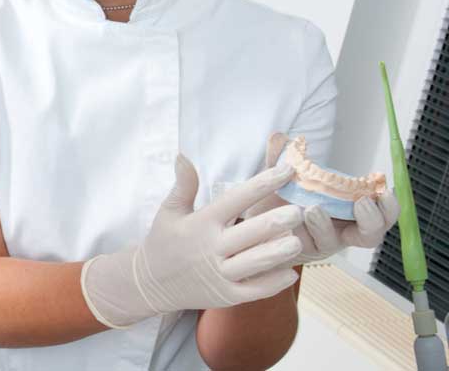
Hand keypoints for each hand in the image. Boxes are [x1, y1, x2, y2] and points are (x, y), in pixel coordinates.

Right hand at [81, 155, 303, 327]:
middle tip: (299, 211)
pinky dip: (274, 282)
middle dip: (276, 221)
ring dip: (278, 252)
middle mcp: (211, 248)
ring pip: (255, 263)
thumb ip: (184, 185)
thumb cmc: (165, 242)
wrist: (151, 283)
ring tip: (299, 241)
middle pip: (250, 233)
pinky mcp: (226, 296)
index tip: (286, 171)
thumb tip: (183, 156)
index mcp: (201, 223)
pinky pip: (254, 290)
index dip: (262, 184)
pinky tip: (291, 271)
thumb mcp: (169, 211)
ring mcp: (219, 274)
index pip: (236, 199)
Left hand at [243, 133, 400, 264]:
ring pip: (337, 243)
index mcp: (347, 208)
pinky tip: (296, 217)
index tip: (383, 185)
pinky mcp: (303, 251)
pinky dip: (306, 232)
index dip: (388, 203)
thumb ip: (281, 158)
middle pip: (372, 234)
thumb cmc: (275, 199)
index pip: (381, 211)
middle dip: (374, 219)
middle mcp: (341, 228)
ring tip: (314, 209)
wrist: (250, 224)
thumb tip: (279, 137)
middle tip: (362, 202)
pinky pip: (310, 246)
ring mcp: (323, 242)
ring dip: (327, 226)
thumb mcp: (278, 176)